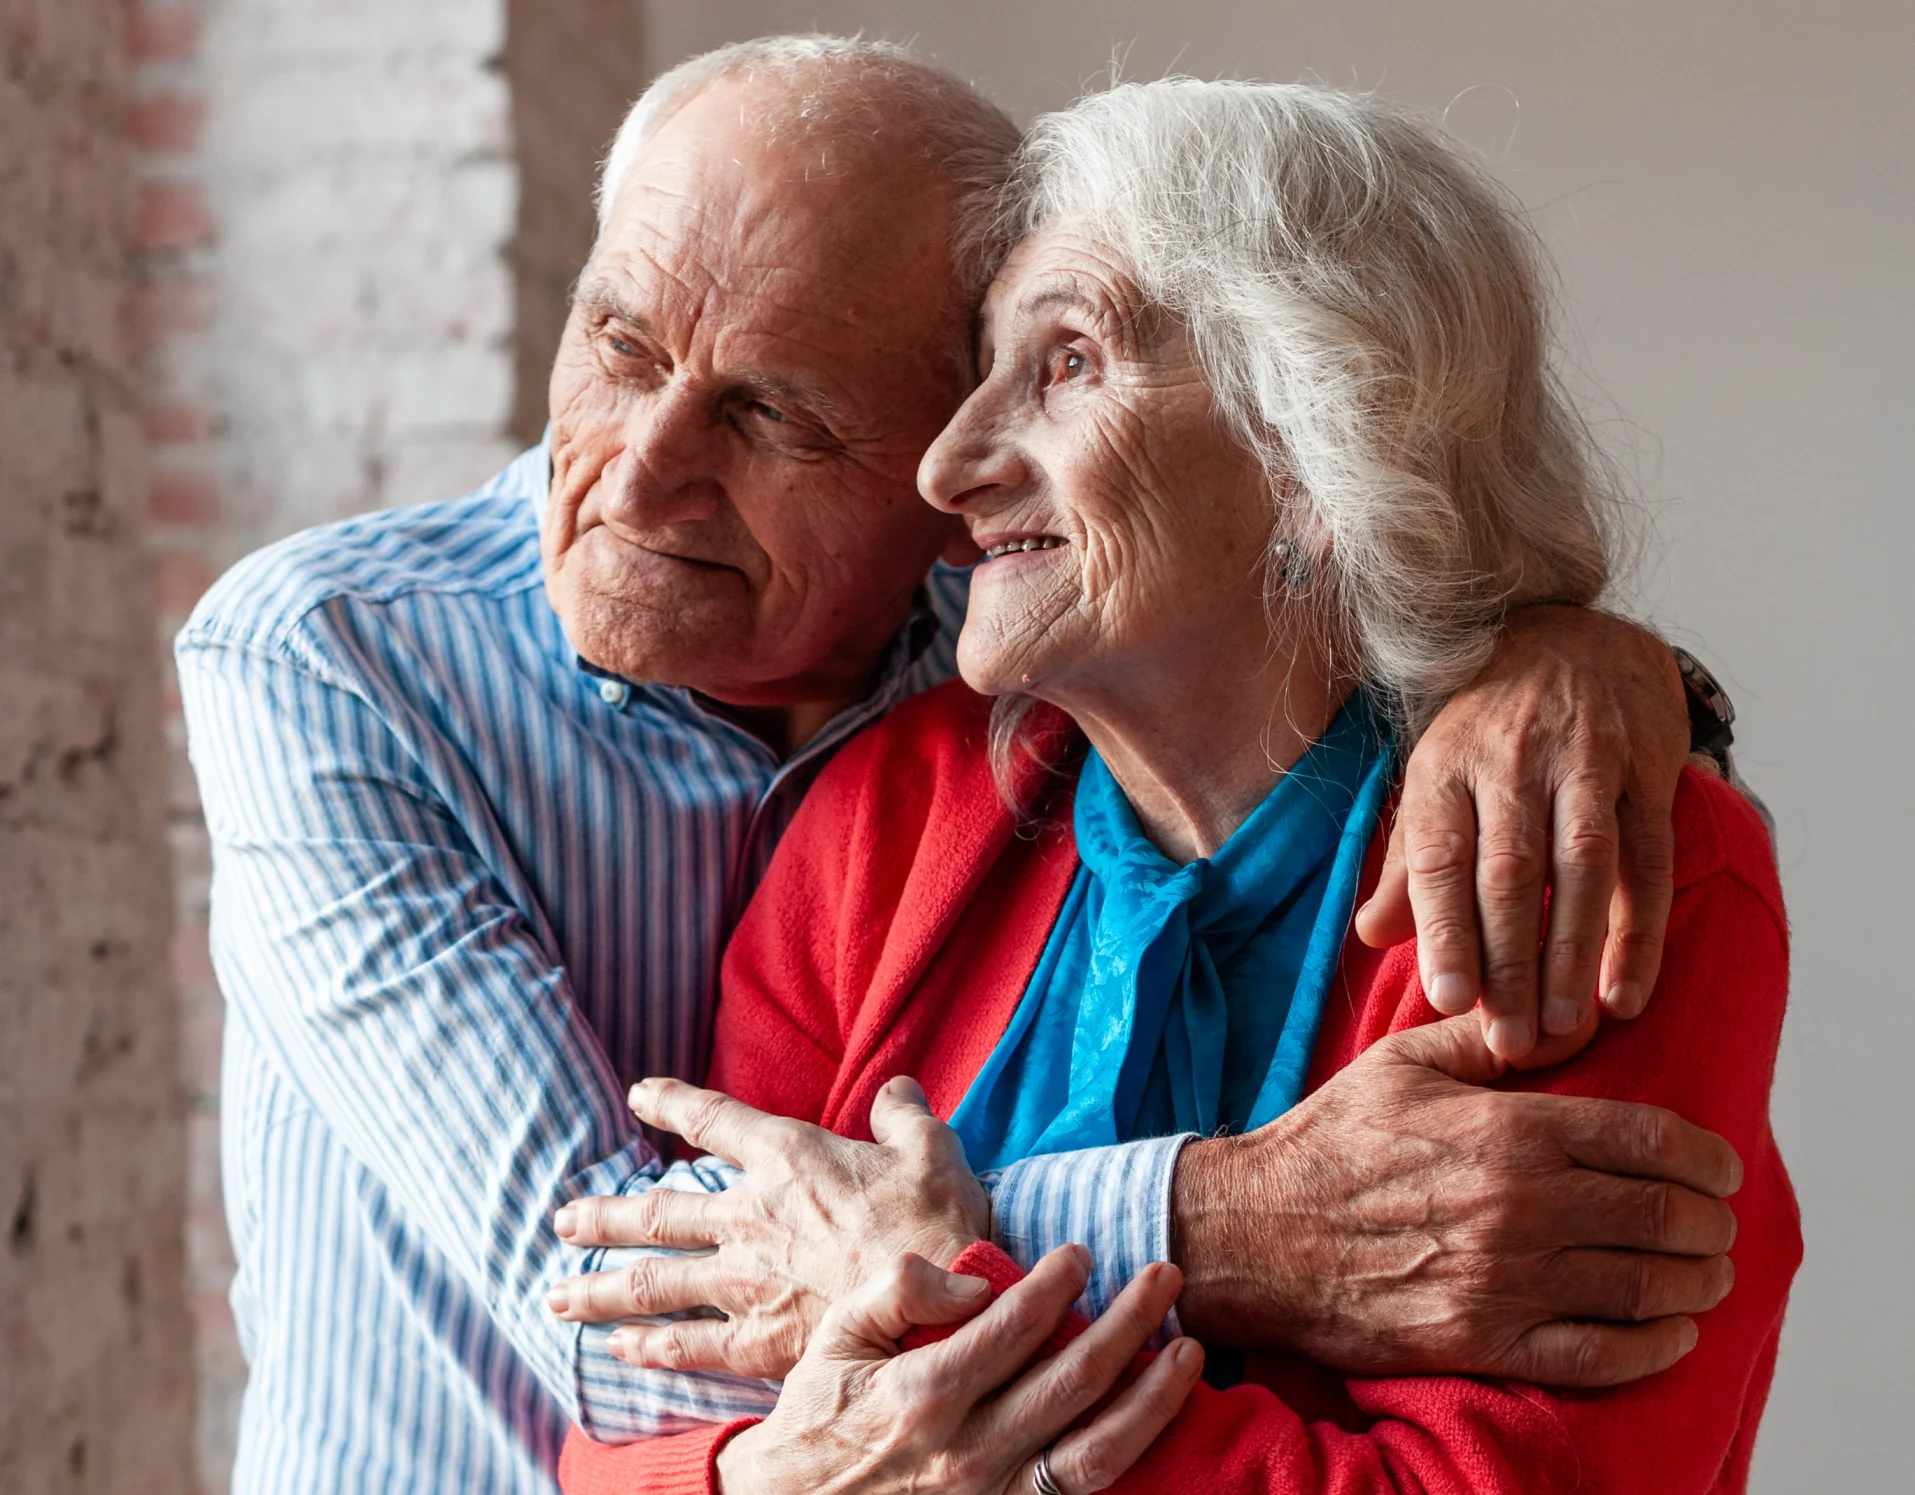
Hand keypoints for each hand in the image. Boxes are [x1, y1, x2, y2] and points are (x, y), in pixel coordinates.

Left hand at [548, 1075, 986, 1377]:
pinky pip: (689, 1345)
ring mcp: (747, 1281)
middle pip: (658, 1212)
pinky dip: (649, 1348)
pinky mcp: (758, 1340)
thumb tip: (896, 1089)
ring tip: (556, 1297)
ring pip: (654, 1281)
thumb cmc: (937, 1219)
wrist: (941, 1300)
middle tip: (563, 1221)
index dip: (672, 1102)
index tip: (639, 1095)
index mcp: (788, 1157)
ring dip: (600, 1289)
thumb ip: (902, 1113)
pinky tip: (619, 1351)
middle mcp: (751, 1215)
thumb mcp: (929, 1145)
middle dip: (605, 1216)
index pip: (714, 1120)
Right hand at [716, 1246, 1203, 1494]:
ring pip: (1099, 1453)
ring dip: (1154, 1398)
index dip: (1059, 1283)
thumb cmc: (818, 1417)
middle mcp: (968, 1453)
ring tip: (1191, 1350)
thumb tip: (978, 1278)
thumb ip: (898, 1290)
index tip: (1081, 1252)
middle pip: (1076, 1379)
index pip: (1016, 1326)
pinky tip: (1155, 1422)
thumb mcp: (836, 1338)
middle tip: (1168, 1274)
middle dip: (1134, 1321)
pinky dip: (1129, 1460)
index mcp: (923, 1395)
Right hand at [1170, 1015, 1741, 1385]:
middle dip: (1710, 1221)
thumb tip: (1570, 1019)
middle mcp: (1520, 1206)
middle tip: (1718, 1222)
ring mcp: (1506, 1280)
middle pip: (1664, 1216)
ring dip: (1698, 1283)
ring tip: (1708, 1274)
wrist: (1255, 1233)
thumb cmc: (1329, 1142)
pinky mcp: (1484, 1339)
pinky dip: (1653, 1347)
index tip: (1722, 1166)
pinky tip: (1672, 1334)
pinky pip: (1598, 1355)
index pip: (1650, 1141)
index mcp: (1510, 1130)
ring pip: (1645, 1287)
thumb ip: (1491, 1035)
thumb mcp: (1403, 1063)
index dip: (1705, 1156)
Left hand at [1355, 605, 1689, 1059]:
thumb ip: (1411, 865)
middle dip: (1509, 962)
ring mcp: (1584, 762)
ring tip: (1564, 1029)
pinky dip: (1640, 931)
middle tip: (1509, 1040)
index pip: (1441, 857)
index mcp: (1446, 769)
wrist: (1573, 637)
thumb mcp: (1435, 781)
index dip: (1443, 929)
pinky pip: (1647, 858)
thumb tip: (1370, 938)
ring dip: (1573, 954)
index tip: (1446, 999)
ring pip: (1581, 867)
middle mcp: (1511, 762)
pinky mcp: (1647, 768)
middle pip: (1509, 872)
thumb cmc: (1491, 731)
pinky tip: (1626, 991)